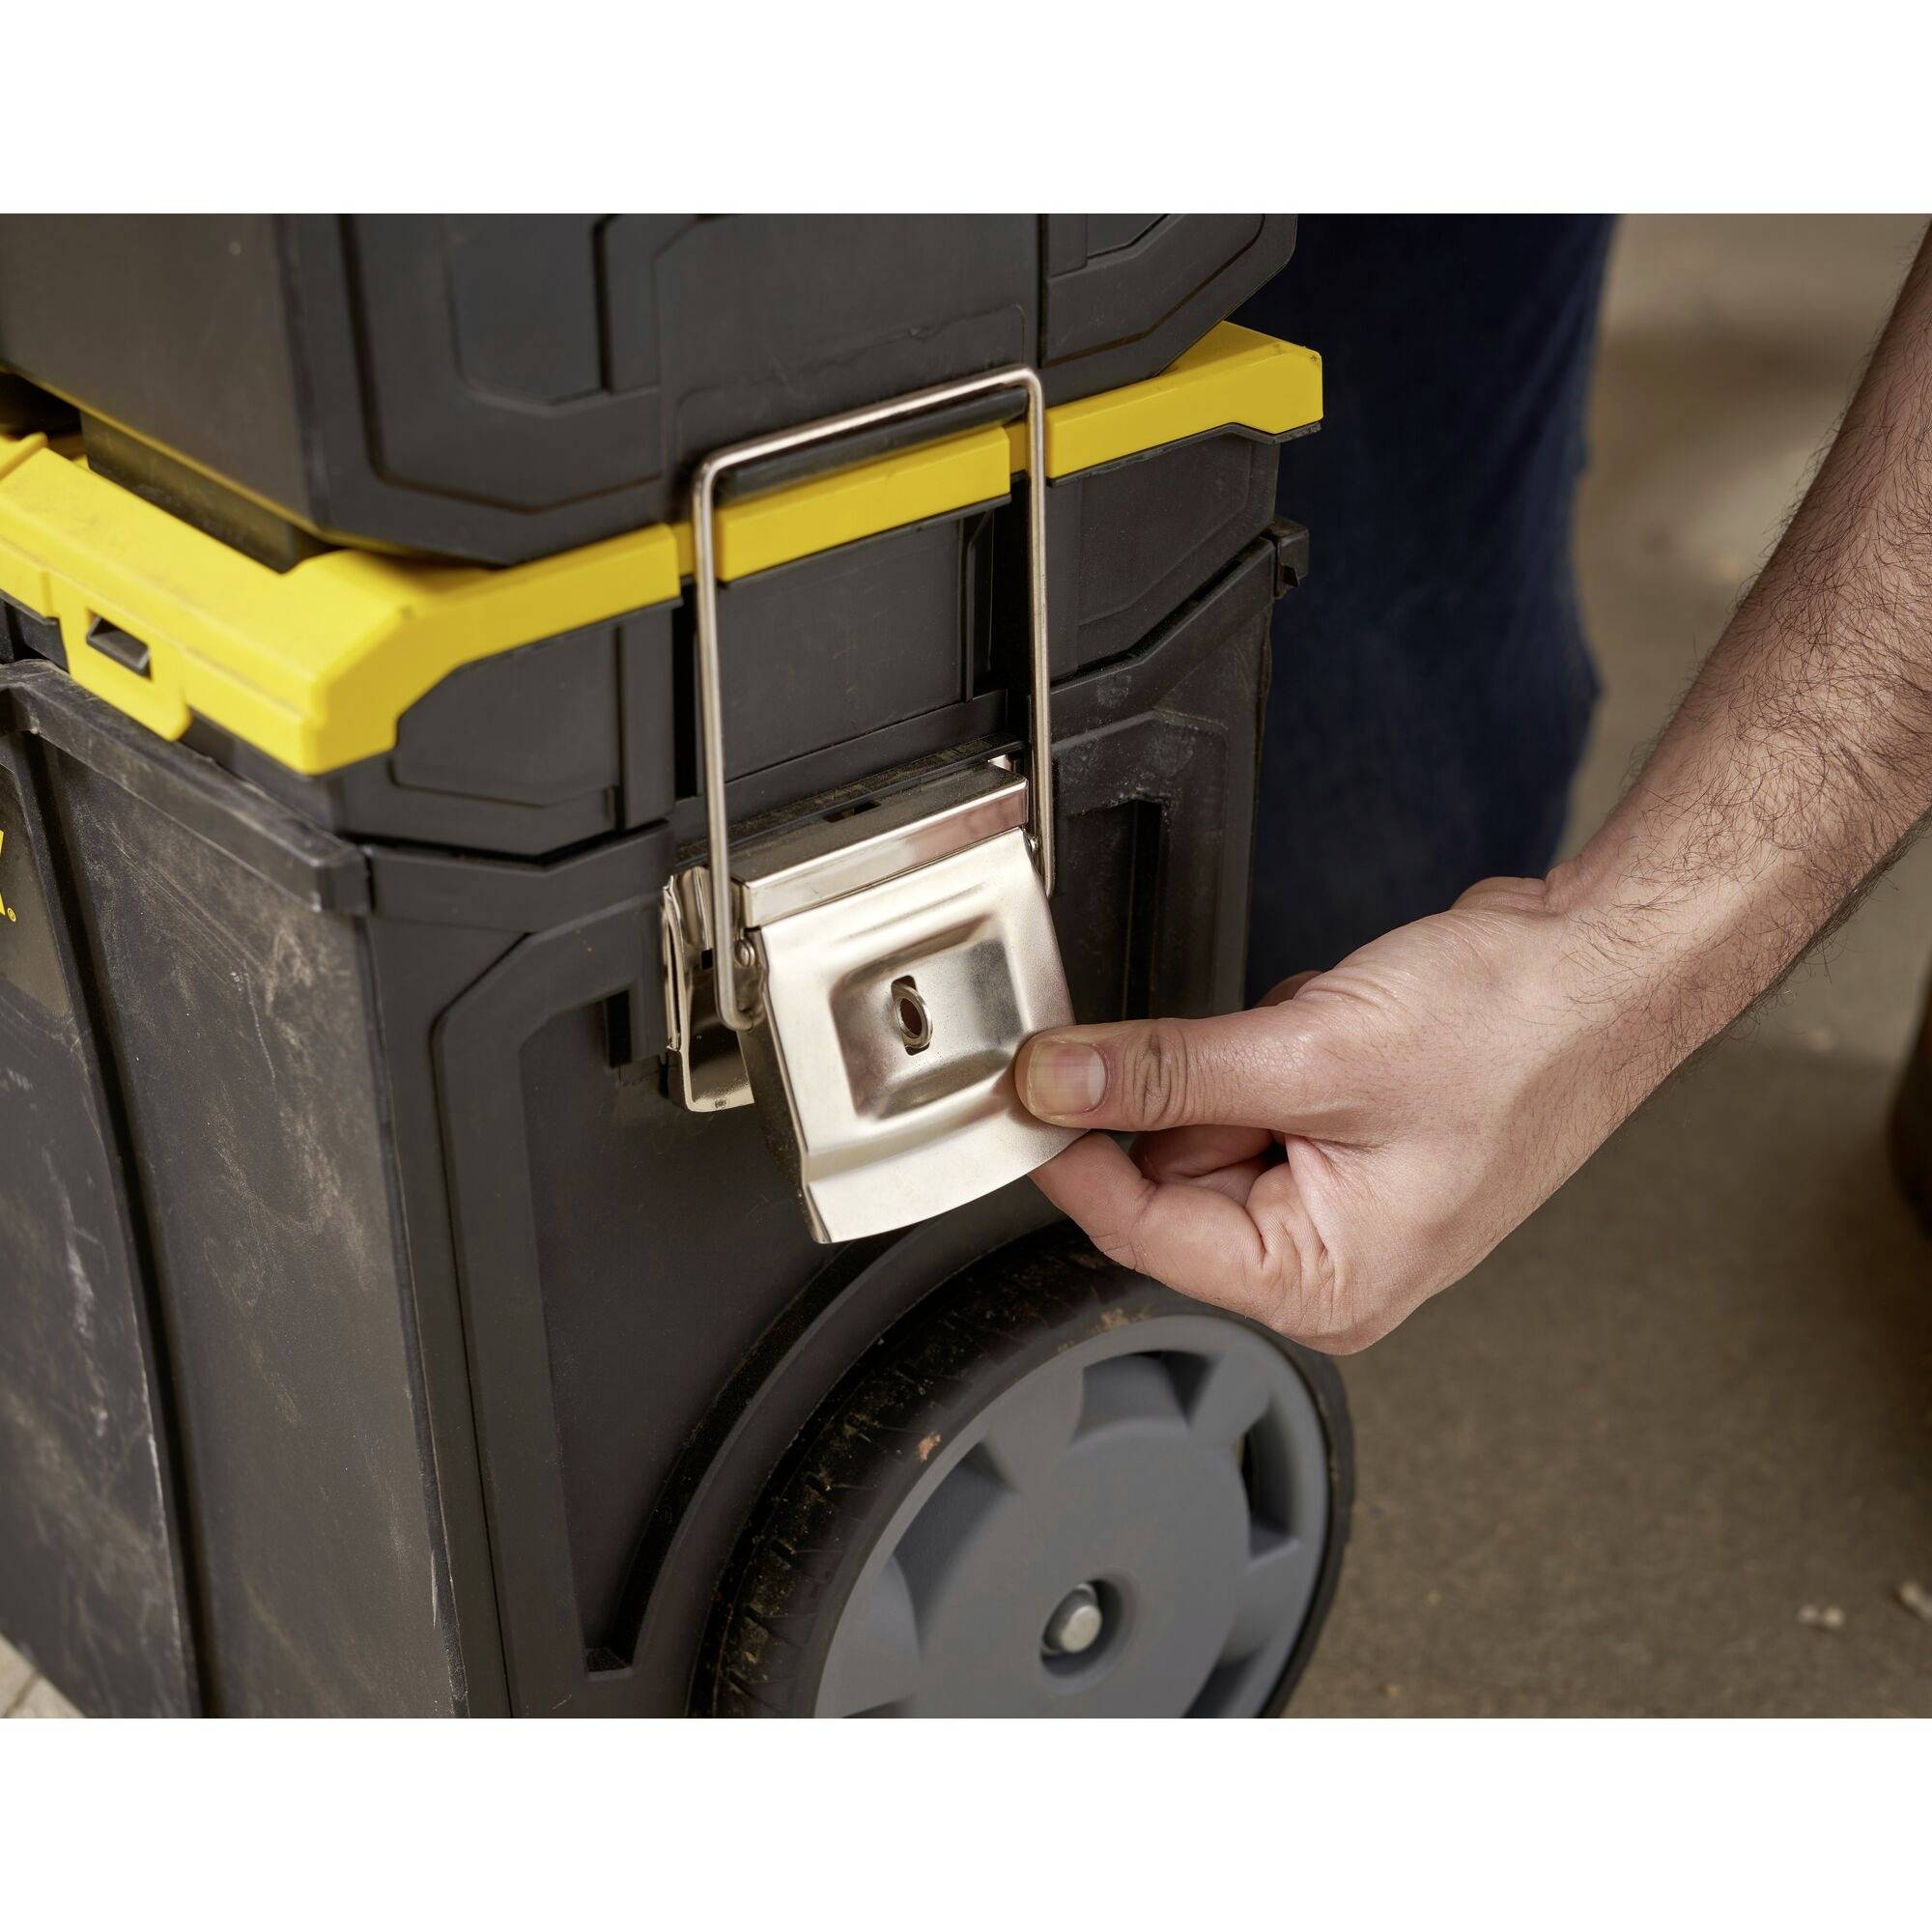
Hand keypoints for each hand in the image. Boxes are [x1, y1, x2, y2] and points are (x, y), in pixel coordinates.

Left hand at [1017, 876, 1663, 1351]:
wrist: (1603, 967)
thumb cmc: (1518, 1037)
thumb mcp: (1313, 1055)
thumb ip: (1165, 1075)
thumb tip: (1055, 1086)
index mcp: (1322, 1283)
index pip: (1140, 1232)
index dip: (1074, 1154)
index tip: (1023, 1089)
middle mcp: (1324, 1257)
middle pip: (1168, 1174)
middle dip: (1200, 1088)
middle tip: (1266, 1042)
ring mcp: (1333, 1195)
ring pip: (1204, 1120)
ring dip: (1244, 1057)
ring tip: (1332, 1034)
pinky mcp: (1338, 1135)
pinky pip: (1249, 1086)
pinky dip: (1276, 1042)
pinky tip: (1347, 1026)